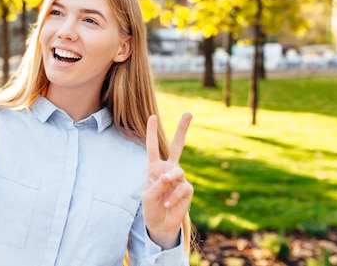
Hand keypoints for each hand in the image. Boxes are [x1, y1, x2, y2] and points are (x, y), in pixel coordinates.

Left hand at [142, 112, 193, 249]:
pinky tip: (167, 204)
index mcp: (155, 167)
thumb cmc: (151, 207)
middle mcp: (168, 169)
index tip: (153, 117)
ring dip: (170, 179)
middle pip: (177, 146)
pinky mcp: (187, 189)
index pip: (153, 147)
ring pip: (178, 171)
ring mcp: (179, 178)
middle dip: (183, 129)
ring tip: (163, 187)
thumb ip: (156, 184)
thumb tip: (169, 178)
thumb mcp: (147, 196)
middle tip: (189, 113)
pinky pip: (183, 188)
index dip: (152, 132)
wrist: (160, 224)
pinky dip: (174, 196)